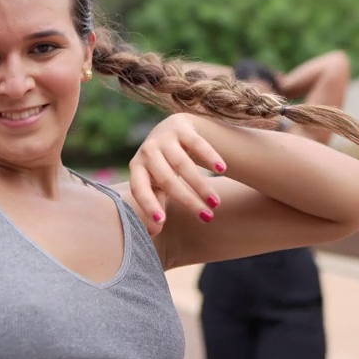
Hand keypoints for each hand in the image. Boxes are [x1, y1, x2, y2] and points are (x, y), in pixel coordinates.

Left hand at [127, 114, 225, 236]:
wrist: (172, 128)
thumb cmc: (162, 165)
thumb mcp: (156, 183)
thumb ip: (156, 203)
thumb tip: (153, 232)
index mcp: (136, 167)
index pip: (139, 188)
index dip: (148, 204)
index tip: (162, 221)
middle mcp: (147, 150)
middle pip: (167, 179)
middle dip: (188, 200)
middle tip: (207, 217)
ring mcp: (164, 137)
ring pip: (183, 164)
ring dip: (201, 185)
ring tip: (216, 202)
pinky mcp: (181, 126)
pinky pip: (197, 143)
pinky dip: (210, 156)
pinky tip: (222, 170)